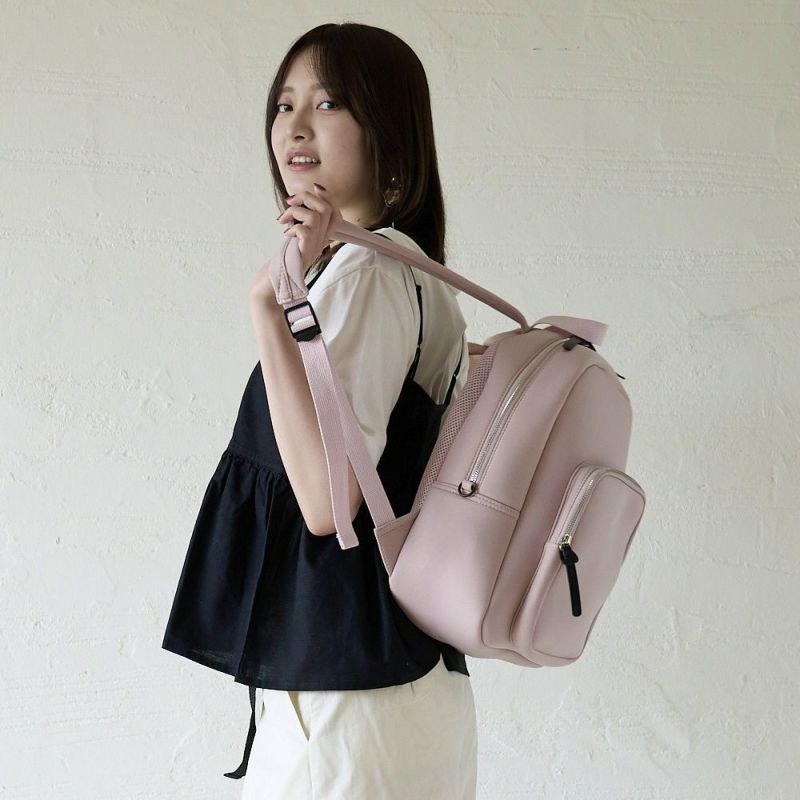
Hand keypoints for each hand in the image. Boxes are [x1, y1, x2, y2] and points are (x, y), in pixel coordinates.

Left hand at [248, 183, 341, 314]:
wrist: (273, 286)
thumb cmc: (280, 263)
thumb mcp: (293, 240)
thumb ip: (299, 223)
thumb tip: (297, 201)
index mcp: (320, 238)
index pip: (334, 213)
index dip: (327, 197)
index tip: (315, 188)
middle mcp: (321, 242)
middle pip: (327, 208)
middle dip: (308, 197)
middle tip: (290, 201)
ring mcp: (314, 247)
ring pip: (317, 215)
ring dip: (296, 211)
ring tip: (284, 219)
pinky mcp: (305, 252)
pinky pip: (305, 230)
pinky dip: (293, 227)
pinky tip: (286, 235)